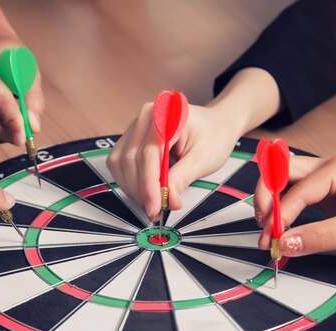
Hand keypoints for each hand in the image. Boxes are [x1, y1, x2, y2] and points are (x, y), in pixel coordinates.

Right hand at [107, 103, 239, 219]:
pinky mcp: (132, 137)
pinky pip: (120, 161)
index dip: (148, 185)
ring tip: (152, 201)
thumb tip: (167, 199)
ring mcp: (137, 126)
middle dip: (140, 190)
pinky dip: (129, 181)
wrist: (215, 125)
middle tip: (155, 210)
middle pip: (130, 158)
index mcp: (167, 114)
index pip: (149, 154)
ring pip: (120, 162)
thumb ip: (182, 179)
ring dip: (132, 187)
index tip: (154, 207)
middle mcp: (147, 116)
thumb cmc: (213, 135)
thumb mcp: (203, 159)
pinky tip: (145, 190)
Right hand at [254, 152, 335, 256]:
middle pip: (281, 174)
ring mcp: (325, 181)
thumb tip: (285, 243)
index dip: (280, 214)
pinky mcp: (324, 196)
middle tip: (262, 228)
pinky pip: (294, 199)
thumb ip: (318, 237)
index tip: (273, 238)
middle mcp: (328, 169)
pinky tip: (280, 229)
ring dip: (272, 205)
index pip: (296, 189)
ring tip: (268, 231)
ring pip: (284, 185)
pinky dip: (283, 213)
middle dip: (266, 199)